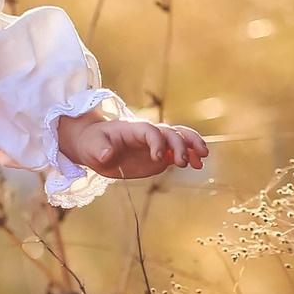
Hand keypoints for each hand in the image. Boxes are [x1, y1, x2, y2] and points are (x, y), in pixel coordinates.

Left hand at [56, 107, 208, 180]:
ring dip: (192, 146)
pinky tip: (198, 165)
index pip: (151, 131)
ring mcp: (156, 144)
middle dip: (180, 145)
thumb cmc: (93, 143)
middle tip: (184, 162)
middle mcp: (149, 134)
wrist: (95, 147)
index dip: (157, 142)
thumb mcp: (92, 145)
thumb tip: (106, 154)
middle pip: (171, 133)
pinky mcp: (159, 156)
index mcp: (134, 128)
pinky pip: (177, 153)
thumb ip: (100, 148)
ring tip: (201, 160)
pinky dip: (190, 156)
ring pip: (180, 139)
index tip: (158, 158)